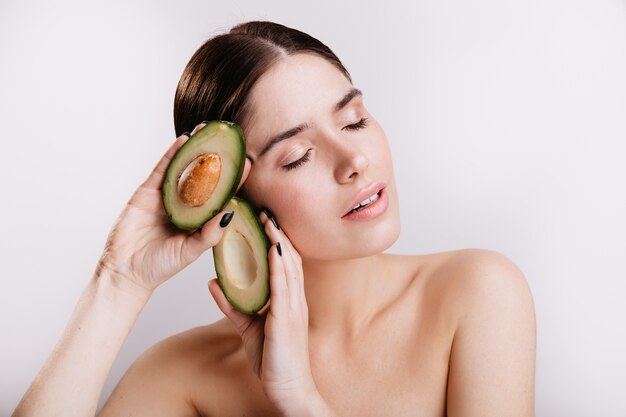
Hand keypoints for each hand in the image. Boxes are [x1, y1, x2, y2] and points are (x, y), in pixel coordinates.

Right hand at [96, 122, 250, 297]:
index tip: (249, 164)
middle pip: (204, 177)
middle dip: (217, 159)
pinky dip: (173, 154)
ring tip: (208, 130)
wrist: (126, 271)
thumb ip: (209, 235)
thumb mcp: (190, 251)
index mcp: (200, 219)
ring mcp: (166, 196)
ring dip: (195, 149)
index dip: (234, 180)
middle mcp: (185, 205)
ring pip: (183, 168)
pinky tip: (184, 140)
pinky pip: (162, 169)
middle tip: (231, 139)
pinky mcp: (147, 191)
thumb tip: (230, 214)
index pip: (221, 195)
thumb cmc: (160, 266)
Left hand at [209, 210, 320, 411]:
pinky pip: (283, 286)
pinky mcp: (287, 319)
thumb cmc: (274, 360)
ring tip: (268, 218)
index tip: (264, 218)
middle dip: (278, 232)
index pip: (284, 262)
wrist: (289, 391)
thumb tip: (214, 284)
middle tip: (265, 207)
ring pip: (288, 266)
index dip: (276, 238)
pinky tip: (272, 248)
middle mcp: (294, 299)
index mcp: (288, 300)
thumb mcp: (248, 328)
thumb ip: (232, 305)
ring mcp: (293, 308)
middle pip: (288, 257)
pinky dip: (278, 265)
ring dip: (278, 240)